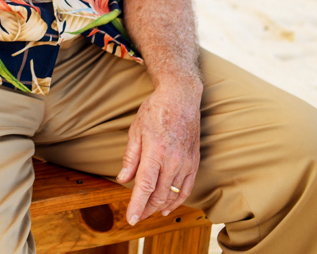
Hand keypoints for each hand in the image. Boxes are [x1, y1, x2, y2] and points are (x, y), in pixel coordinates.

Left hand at [118, 79, 201, 224]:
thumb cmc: (155, 111)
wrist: (181, 98)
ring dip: (160, 207)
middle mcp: (173, 160)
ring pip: (173, 195)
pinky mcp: (194, 162)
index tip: (131, 219)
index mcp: (155, 152)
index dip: (137, 205)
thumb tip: (123, 180)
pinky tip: (168, 206)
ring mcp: (186, 162)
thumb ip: (130, 158)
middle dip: (146, 209)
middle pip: (159, 195)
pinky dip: (177, 200)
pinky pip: (187, 188)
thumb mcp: (135, 131)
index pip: (145, 186)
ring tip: (148, 213)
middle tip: (136, 216)